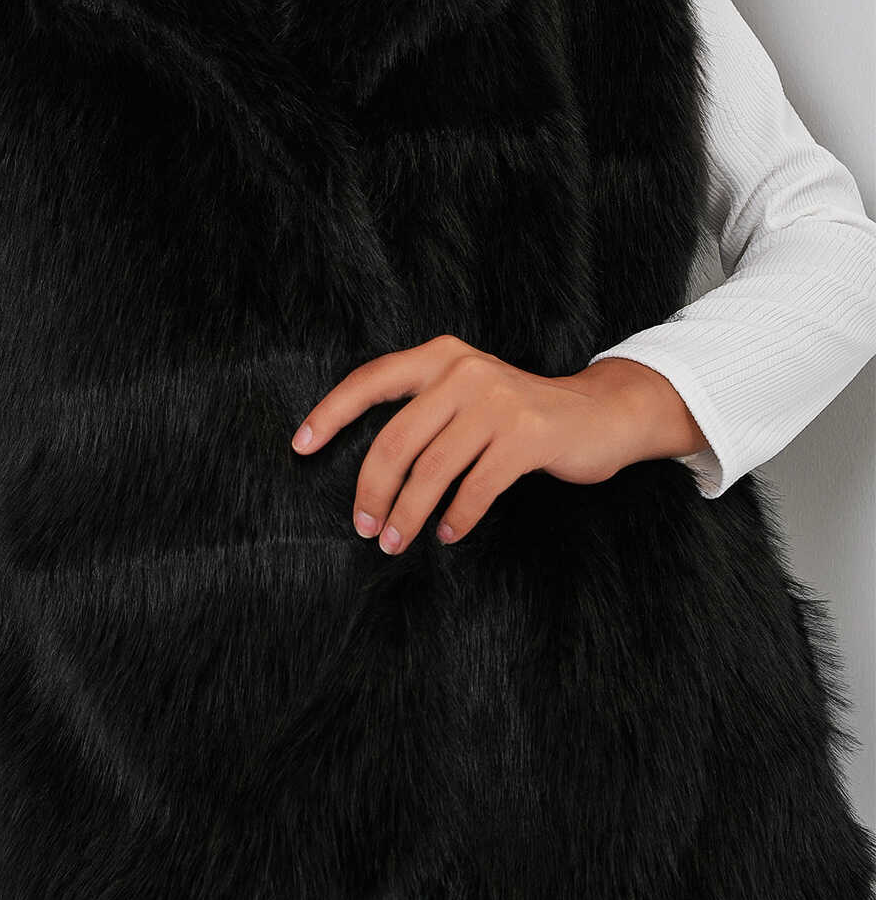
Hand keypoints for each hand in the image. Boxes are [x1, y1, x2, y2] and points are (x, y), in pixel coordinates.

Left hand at [289, 336, 706, 552]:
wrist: (598, 414)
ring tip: (397, 542)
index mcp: (440, 356)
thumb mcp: (466, 395)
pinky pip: (476, 486)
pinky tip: (448, 533)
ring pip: (432, 469)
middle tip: (365, 528)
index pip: (370, 380)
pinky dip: (457, 517)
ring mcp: (497, 400)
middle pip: (395, 438)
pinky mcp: (527, 435)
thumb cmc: (517, 414)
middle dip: (372, 490)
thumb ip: (422, 412)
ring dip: (408, 514)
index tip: (301, 446)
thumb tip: (366, 469)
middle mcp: (463, 370)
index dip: (331, 413)